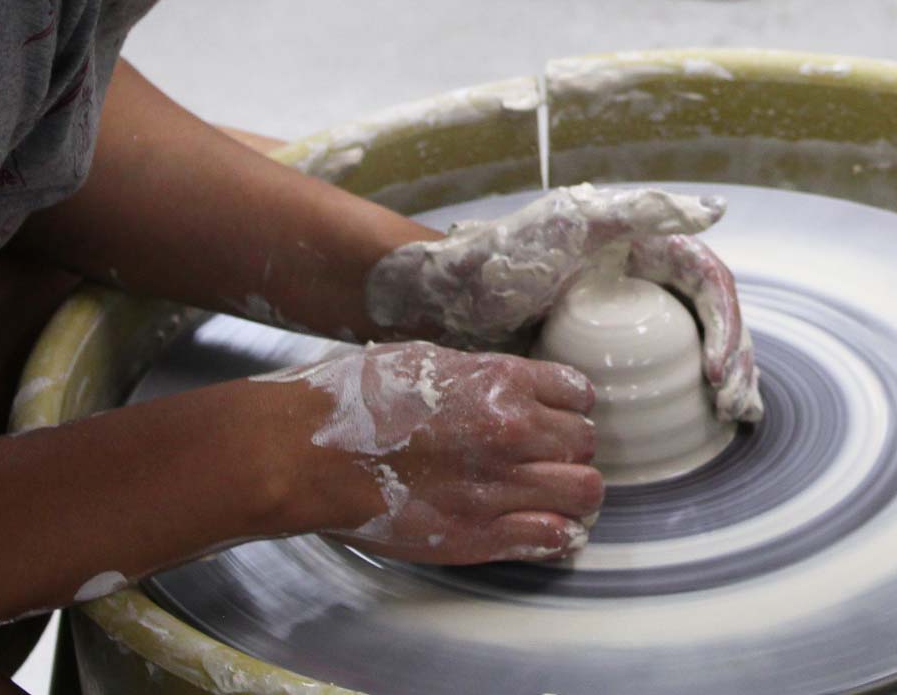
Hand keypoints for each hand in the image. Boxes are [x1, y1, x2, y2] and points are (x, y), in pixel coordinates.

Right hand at [258, 342, 601, 565]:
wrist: (310, 453)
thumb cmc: (358, 400)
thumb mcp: (431, 360)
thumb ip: (483, 377)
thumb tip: (514, 390)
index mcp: (500, 381)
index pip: (578, 393)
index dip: (569, 407)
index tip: (556, 417)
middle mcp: (511, 431)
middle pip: (586, 444)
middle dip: (570, 450)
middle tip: (547, 458)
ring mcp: (499, 486)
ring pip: (585, 492)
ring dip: (574, 493)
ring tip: (552, 495)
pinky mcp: (479, 534)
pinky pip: (554, 537)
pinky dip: (558, 535)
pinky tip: (543, 528)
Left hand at [364, 184, 763, 423]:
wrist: (438, 298)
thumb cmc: (501, 256)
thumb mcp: (572, 227)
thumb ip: (640, 211)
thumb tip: (713, 209)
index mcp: (640, 248)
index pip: (708, 282)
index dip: (727, 323)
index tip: (716, 369)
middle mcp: (638, 282)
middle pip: (711, 319)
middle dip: (735, 360)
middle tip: (736, 407)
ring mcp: (620, 321)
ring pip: (691, 349)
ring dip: (721, 381)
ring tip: (727, 419)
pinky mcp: (597, 356)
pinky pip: (654, 379)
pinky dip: (680, 403)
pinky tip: (688, 430)